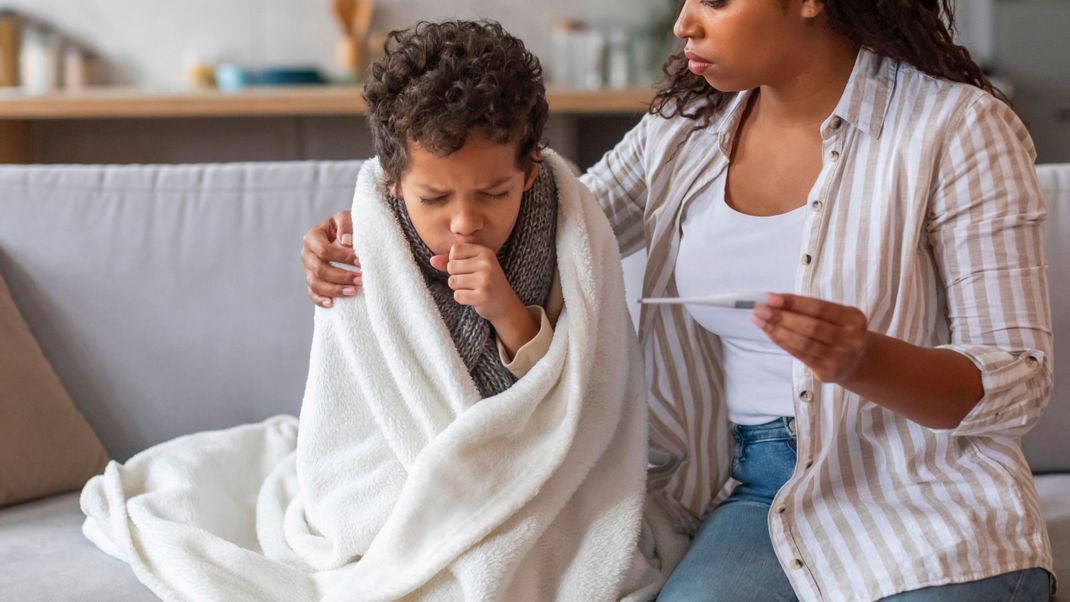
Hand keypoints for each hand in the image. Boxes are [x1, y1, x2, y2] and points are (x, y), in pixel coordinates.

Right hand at [301, 210, 358, 307]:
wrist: (345, 236)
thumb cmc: (347, 226)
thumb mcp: (347, 218)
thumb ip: (346, 224)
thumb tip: (346, 242)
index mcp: (313, 237)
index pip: (324, 250)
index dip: (342, 257)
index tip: (360, 261)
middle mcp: (307, 254)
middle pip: (319, 269)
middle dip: (342, 276)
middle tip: (361, 279)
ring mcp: (307, 269)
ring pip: (315, 284)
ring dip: (335, 290)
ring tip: (354, 291)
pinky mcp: (312, 281)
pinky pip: (312, 294)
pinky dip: (321, 300)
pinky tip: (333, 303)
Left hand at [433, 243, 523, 321]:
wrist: (505, 304)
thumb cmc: (486, 282)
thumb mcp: (472, 267)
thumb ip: (451, 261)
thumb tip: (432, 260)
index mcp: (485, 251)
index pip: (454, 250)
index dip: (455, 261)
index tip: (468, 269)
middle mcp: (487, 263)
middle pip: (451, 266)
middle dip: (456, 276)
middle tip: (471, 282)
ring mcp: (486, 279)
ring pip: (452, 281)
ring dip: (458, 288)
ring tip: (473, 289)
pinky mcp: (483, 295)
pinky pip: (457, 295)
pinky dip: (462, 299)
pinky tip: (474, 298)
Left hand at [752, 293, 870, 383]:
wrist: (856, 363)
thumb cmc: (839, 332)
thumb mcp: (836, 316)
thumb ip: (809, 308)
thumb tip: (774, 300)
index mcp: (854, 319)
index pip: (819, 308)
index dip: (794, 303)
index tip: (771, 298)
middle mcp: (850, 339)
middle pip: (810, 326)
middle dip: (782, 317)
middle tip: (760, 310)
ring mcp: (839, 357)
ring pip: (802, 342)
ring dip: (777, 330)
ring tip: (760, 320)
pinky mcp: (827, 371)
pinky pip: (799, 354)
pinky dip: (782, 342)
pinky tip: (770, 333)